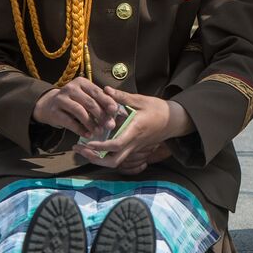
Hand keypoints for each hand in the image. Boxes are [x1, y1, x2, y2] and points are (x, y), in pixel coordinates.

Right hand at [32, 76, 117, 137]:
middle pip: (89, 102)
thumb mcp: (86, 97)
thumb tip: (117, 112)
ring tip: (99, 132)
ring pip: (80, 112)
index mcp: (81, 83)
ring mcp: (61, 99)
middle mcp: (71, 88)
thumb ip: (100, 102)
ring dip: (91, 123)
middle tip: (110, 126)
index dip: (107, 101)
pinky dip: (80, 129)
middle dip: (101, 115)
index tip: (115, 111)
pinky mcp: (54, 112)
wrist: (48, 105)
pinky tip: (88, 135)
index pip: (97, 92)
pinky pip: (69, 122)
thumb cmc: (74, 101)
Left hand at [73, 87, 193, 169]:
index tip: (87, 142)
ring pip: (115, 162)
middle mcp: (133, 143)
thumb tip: (105, 90)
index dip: (100, 146)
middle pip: (113, 161)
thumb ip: (122, 97)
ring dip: (98, 159)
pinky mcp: (133, 148)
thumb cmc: (158, 109)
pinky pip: (118, 157)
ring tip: (84, 149)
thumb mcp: (141, 100)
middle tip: (80, 149)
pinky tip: (95, 147)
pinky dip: (104, 155)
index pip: (116, 145)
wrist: (172, 121)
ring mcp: (134, 148)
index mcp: (134, 130)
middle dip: (95, 158)